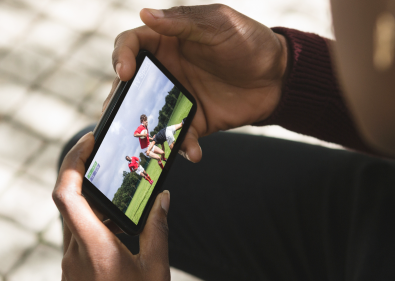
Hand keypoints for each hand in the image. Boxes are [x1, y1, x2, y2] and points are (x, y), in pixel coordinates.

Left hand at [52, 133, 170, 280]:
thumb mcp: (157, 268)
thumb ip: (157, 228)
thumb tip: (162, 198)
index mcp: (94, 246)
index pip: (66, 193)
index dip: (71, 162)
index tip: (88, 144)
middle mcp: (73, 254)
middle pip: (71, 205)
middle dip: (88, 183)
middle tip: (111, 172)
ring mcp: (68, 269)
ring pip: (74, 226)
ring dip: (94, 213)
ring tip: (122, 215)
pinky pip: (76, 246)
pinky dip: (92, 235)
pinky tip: (117, 246)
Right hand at [107, 4, 287, 161]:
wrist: (278, 78)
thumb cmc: (249, 41)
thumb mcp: (219, 24)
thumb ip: (183, 23)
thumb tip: (145, 14)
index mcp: (167, 41)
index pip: (131, 44)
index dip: (121, 56)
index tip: (126, 72)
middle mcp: (167, 70)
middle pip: (131, 85)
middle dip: (120, 99)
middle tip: (115, 114)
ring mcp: (178, 97)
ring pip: (149, 115)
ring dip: (144, 131)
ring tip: (144, 144)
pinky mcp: (194, 121)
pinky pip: (179, 136)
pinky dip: (183, 146)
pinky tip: (194, 152)